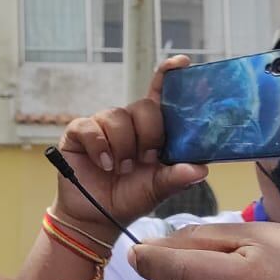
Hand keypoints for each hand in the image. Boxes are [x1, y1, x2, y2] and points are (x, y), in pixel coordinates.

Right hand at [51, 56, 207, 238]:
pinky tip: (103, 163)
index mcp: (151, 131)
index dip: (170, 75)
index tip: (184, 63)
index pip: (160, 94)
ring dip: (123, 146)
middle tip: (146, 160)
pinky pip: (90, 127)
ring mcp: (102, 127)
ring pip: (117, 116)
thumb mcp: (157, 190)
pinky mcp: (79, 133)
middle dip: (149, 133)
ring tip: (121, 169)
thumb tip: (200, 168)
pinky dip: (99, 146)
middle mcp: (128, 124)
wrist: (95, 217)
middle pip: (144, 106)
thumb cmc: (129, 198)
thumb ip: (176, 177)